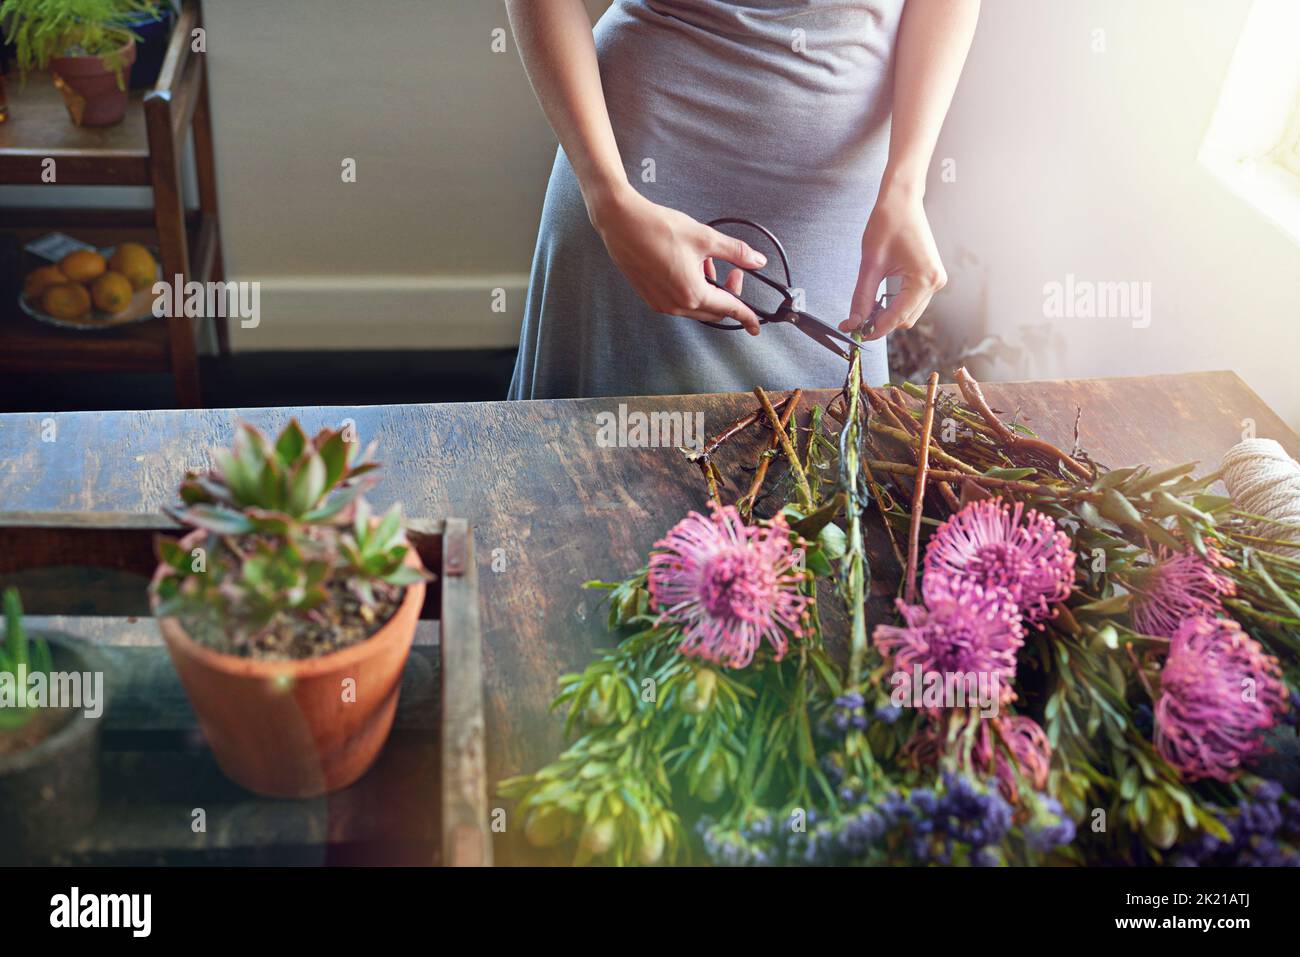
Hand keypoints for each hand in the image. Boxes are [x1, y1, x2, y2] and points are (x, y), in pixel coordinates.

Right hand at [590, 187, 766, 333]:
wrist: (622, 223)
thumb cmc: (659, 228)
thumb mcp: (705, 237)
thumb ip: (735, 252)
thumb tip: (757, 261)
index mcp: (692, 293)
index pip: (729, 308)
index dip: (747, 316)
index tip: (756, 325)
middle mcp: (676, 305)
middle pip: (713, 311)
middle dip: (728, 294)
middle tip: (733, 271)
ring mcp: (661, 303)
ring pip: (696, 306)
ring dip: (708, 290)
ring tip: (707, 262)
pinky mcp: (650, 297)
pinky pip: (679, 302)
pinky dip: (691, 289)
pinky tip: (690, 267)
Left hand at [840, 188, 945, 340]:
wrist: (902, 201)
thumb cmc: (888, 223)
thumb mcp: (870, 263)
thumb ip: (862, 297)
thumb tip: (853, 322)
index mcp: (924, 279)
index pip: (897, 317)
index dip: (874, 329)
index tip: (854, 332)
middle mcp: (935, 282)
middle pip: (905, 319)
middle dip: (881, 323)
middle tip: (855, 320)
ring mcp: (935, 280)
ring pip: (909, 312)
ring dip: (887, 315)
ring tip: (865, 308)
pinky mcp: (930, 277)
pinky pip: (912, 301)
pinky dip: (895, 304)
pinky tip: (878, 299)